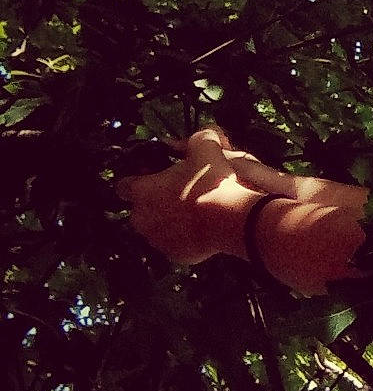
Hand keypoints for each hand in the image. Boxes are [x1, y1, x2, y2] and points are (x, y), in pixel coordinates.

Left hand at [116, 125, 341, 264]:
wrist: (230, 220)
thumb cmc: (211, 182)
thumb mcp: (206, 148)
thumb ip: (200, 137)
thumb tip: (203, 134)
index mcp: (142, 192)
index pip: (124, 186)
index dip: (137, 179)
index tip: (152, 176)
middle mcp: (142, 219)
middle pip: (140, 210)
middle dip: (155, 203)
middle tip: (179, 193)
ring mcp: (158, 241)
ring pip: (157, 229)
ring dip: (169, 221)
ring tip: (194, 211)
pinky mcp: (176, 256)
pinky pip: (176, 244)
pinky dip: (185, 238)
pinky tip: (202, 228)